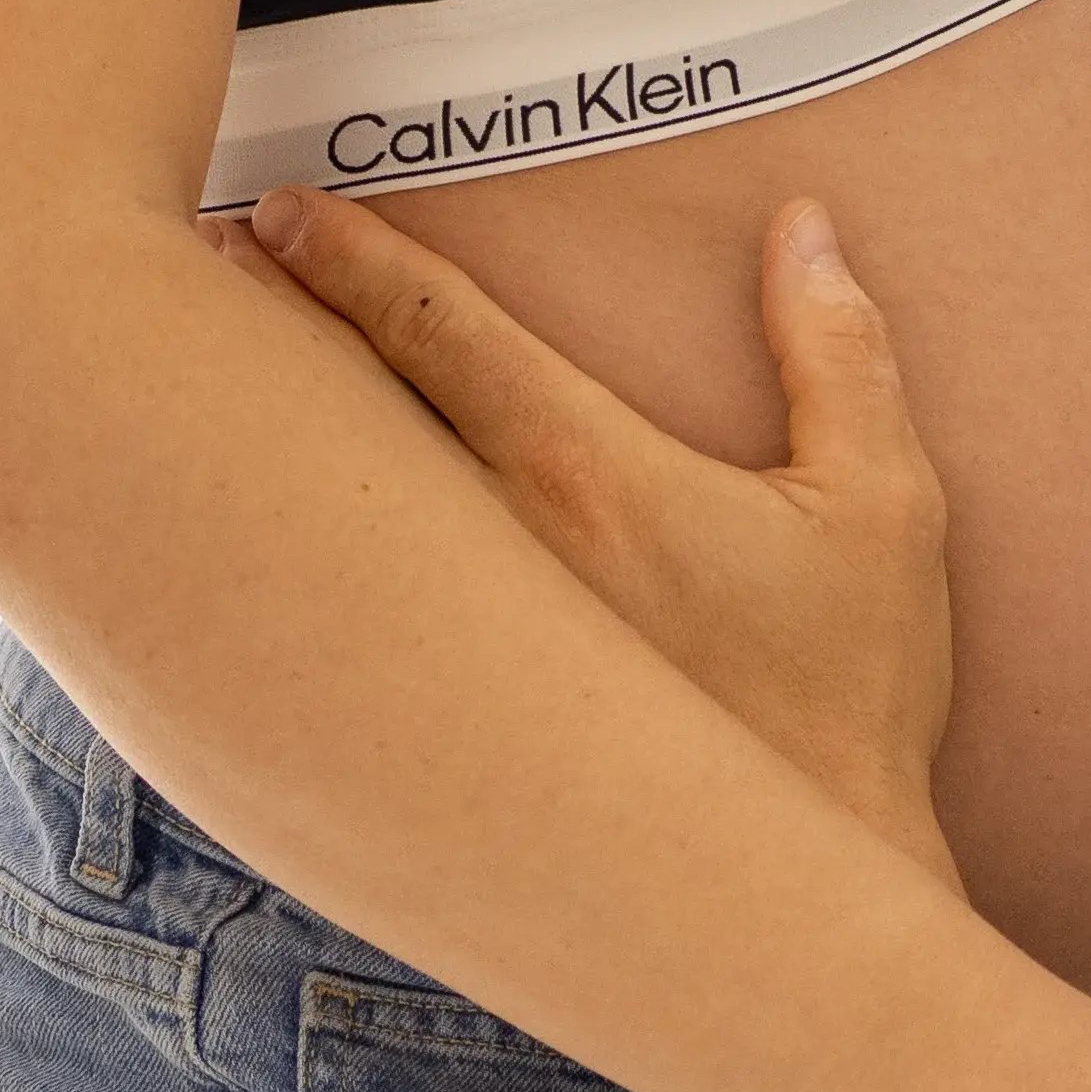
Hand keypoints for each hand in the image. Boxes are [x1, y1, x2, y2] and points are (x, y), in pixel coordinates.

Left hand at [243, 183, 954, 869]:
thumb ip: (841, 354)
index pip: (441, 334)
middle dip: (273, 327)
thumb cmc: (850, 696)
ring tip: (208, 383)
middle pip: (349, 410)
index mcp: (588, 478)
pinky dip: (294, 574)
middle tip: (205, 262)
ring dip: (272, 441)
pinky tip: (254, 560)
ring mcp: (458, 647)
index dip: (356, 258)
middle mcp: (496, 550)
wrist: (803, 881)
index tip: (290, 210)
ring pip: (334, 517)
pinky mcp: (448, 725)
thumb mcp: (886, 508)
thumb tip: (807, 227)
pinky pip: (348, 626)